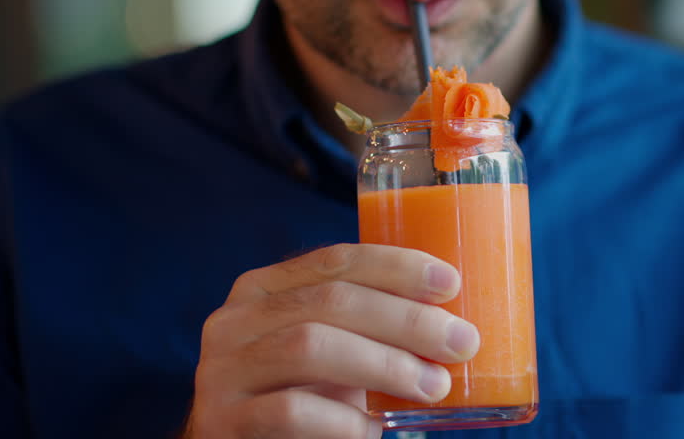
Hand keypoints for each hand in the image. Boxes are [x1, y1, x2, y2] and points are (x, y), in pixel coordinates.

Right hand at [182, 243, 480, 437]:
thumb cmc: (300, 398)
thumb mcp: (329, 350)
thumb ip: (365, 326)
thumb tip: (452, 318)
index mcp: (262, 289)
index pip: (334, 261)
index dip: (395, 266)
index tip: (450, 283)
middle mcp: (233, 321)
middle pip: (330, 302)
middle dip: (405, 319)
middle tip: (461, 342)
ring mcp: (222, 371)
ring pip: (310, 346)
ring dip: (384, 364)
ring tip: (433, 385)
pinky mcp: (223, 420)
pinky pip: (291, 410)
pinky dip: (343, 419)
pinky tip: (376, 428)